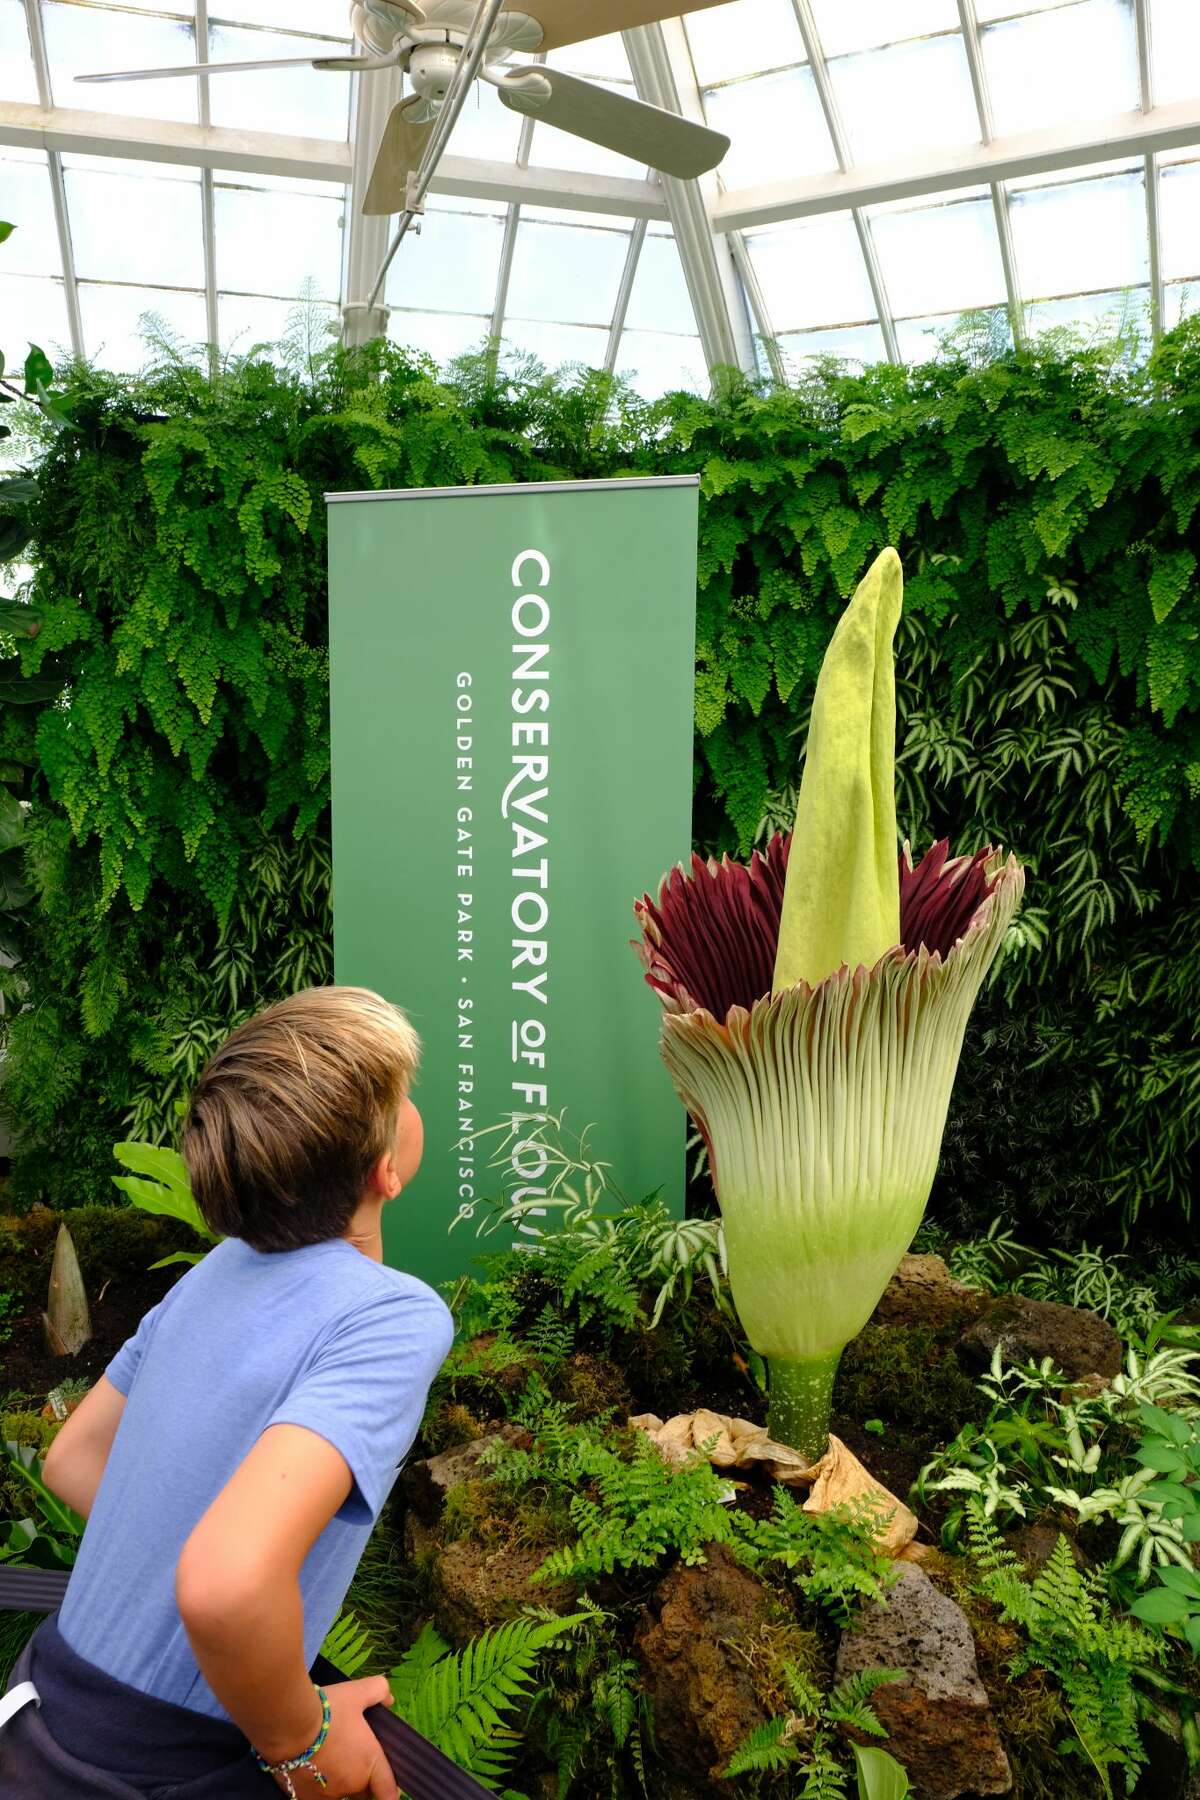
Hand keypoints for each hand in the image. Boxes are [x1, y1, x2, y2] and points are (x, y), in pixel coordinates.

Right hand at [269, 1676, 398, 1799]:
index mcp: (369, 1763)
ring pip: (339, 1794)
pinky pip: (318, 1796)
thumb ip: (378, 1692)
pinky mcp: (303, 1798)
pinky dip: (318, 1786)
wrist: (287, 1725)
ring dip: (340, 1784)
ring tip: (331, 1762)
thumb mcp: (357, 1692)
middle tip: (356, 1762)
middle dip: (364, 1784)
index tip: (391, 1789)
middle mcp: (350, 1785)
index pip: (388, 1791)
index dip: (391, 1793)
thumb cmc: (328, 1710)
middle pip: (363, 1793)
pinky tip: (311, 1769)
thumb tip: (388, 1701)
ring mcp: (326, 1795)